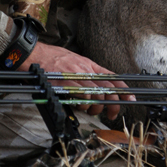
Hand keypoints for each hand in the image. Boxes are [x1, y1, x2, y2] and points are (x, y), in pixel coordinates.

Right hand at [20, 42, 134, 119]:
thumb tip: (94, 87)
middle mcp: (85, 69)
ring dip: (96, 106)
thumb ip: (85, 72)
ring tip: (91, 109)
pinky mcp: (66, 82)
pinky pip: (82, 93)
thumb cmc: (52, 58)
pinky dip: (85, 101)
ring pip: (97, 93)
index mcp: (88, 64)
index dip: (123, 88)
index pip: (112, 76)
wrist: (35, 53)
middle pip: (107, 88)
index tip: (131, 97)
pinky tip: (82, 104)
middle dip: (112, 104)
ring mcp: (76, 75)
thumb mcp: (74, 60)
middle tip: (111, 113)